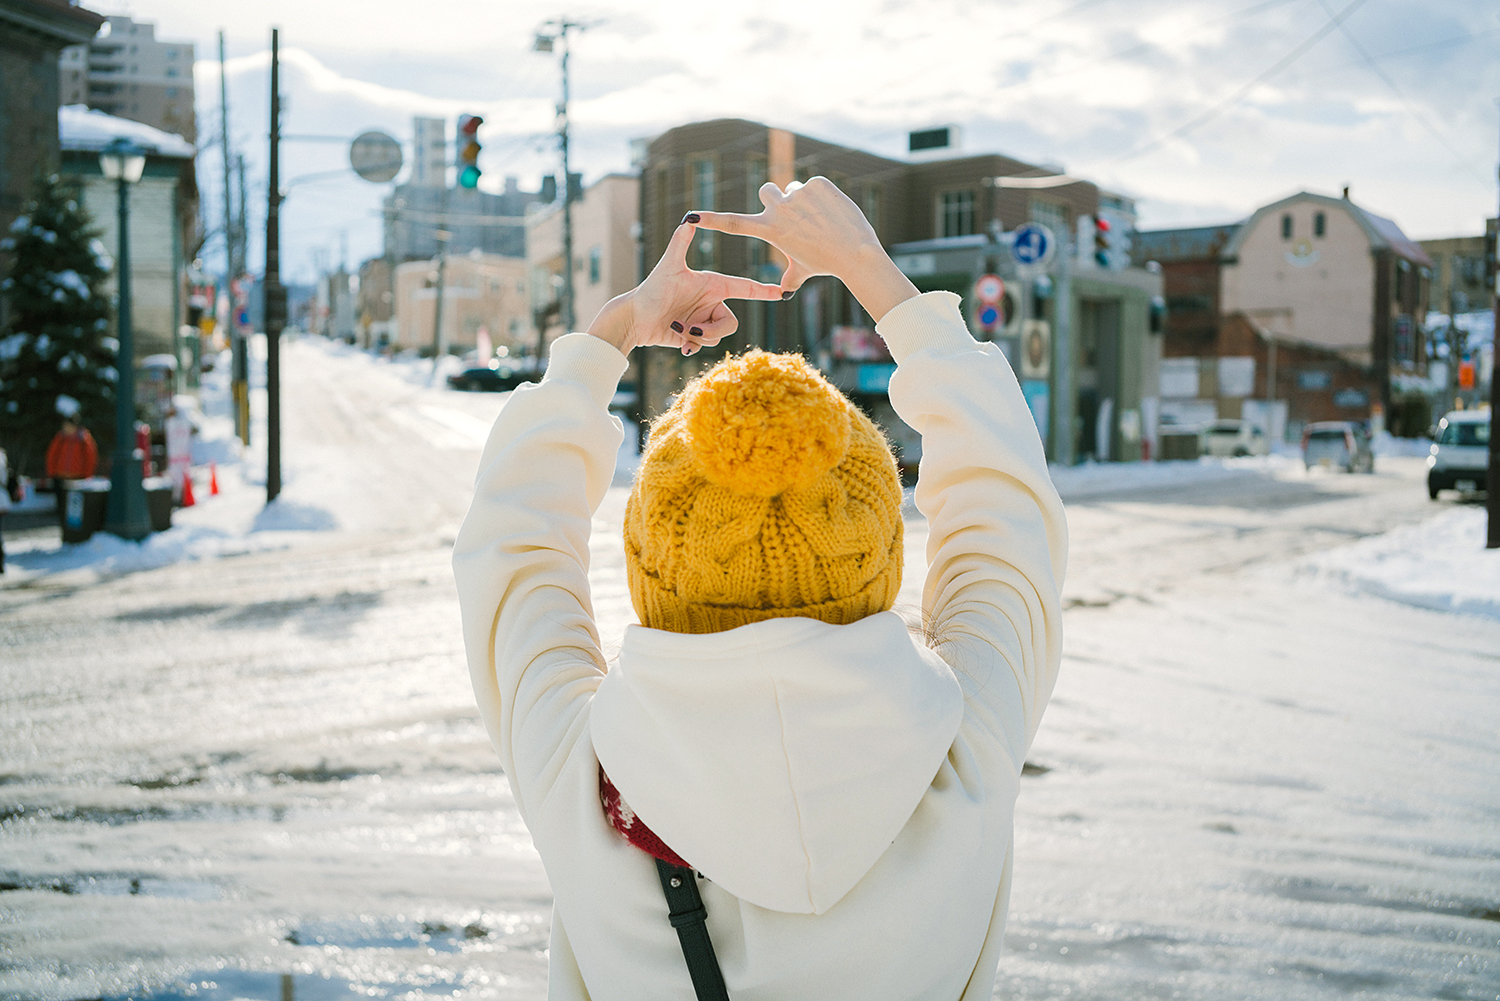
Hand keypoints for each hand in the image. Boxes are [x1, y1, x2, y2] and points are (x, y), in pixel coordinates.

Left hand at [585, 219, 783, 356]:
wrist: (635, 318)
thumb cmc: (651, 290)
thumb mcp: (668, 266)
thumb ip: (680, 242)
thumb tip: (689, 217)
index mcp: (712, 285)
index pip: (744, 287)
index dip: (764, 290)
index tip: (784, 292)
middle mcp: (711, 302)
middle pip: (730, 323)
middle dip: (712, 331)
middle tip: (691, 330)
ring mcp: (704, 320)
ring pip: (718, 338)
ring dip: (697, 338)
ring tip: (678, 331)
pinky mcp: (695, 335)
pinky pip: (706, 346)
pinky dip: (693, 346)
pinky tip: (680, 345)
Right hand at [692, 178, 918, 320]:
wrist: (855, 253)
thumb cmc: (826, 263)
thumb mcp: (803, 271)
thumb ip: (789, 278)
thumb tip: (782, 293)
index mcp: (770, 229)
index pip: (733, 224)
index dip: (711, 220)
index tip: (692, 216)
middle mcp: (779, 209)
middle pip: (767, 191)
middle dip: (777, 198)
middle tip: (795, 214)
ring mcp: (798, 194)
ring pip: (794, 189)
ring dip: (803, 200)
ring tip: (821, 220)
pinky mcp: (818, 183)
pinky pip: (816, 185)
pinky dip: (823, 196)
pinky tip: (833, 212)